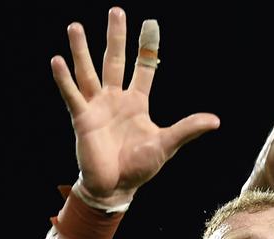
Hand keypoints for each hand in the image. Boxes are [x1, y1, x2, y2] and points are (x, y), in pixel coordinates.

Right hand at [50, 7, 219, 205]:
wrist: (115, 187)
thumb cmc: (140, 167)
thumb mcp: (167, 144)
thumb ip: (187, 129)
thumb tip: (216, 120)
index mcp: (136, 102)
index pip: (144, 68)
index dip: (147, 48)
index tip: (150, 23)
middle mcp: (115, 99)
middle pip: (114, 61)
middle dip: (116, 37)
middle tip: (116, 11)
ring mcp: (96, 107)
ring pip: (88, 71)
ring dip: (81, 50)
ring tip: (75, 26)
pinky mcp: (82, 118)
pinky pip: (72, 94)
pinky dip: (64, 79)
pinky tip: (57, 60)